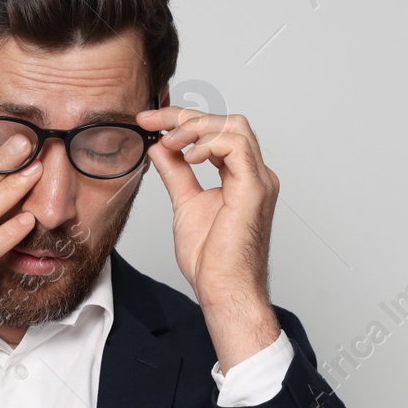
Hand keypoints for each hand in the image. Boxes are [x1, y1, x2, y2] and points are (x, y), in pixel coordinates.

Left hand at [140, 103, 281, 371]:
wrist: (223, 291)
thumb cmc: (211, 261)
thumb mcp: (184, 204)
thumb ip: (175, 173)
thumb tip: (160, 146)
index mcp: (242, 177)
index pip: (217, 131)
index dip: (182, 120)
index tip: (148, 121)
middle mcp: (255, 174)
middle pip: (227, 122)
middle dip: (185, 116)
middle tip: (151, 121)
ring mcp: (258, 180)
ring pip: (234, 126)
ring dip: (196, 127)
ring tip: (170, 142)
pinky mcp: (254, 190)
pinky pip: (236, 147)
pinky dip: (208, 143)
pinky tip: (187, 156)